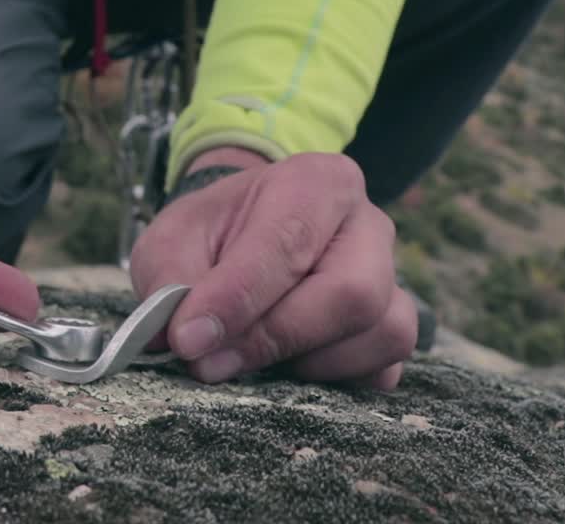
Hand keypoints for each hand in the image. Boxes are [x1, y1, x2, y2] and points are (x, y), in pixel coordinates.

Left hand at [130, 149, 415, 388]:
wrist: (237, 240)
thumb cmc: (209, 236)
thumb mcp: (171, 242)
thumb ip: (173, 282)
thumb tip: (184, 340)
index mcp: (315, 183)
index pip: (288, 243)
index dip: (238, 299)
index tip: (189, 338)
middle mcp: (368, 226)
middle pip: (352, 293)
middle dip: (274, 337)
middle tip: (210, 362)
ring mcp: (391, 279)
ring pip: (380, 335)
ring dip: (306, 363)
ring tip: (247, 357)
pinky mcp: (393, 329)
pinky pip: (384, 370)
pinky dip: (334, 382)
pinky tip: (285, 368)